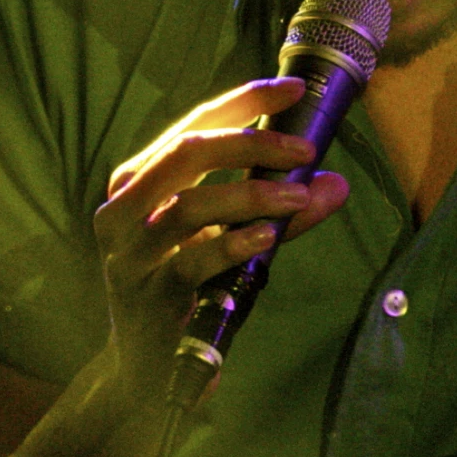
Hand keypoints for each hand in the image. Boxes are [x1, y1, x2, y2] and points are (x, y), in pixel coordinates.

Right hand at [92, 78, 348, 394]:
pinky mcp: (146, 292)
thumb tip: (333, 184)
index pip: (191, 125)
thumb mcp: (225, 240)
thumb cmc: (183, 290)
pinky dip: (234, 243)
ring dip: (252, 195)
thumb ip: (274, 211)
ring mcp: (129, 251)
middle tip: (305, 150)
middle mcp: (122, 208)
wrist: (142, 367)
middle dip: (252, 142)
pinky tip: (268, 236)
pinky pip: (192, 259)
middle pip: (186, 152)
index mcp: (137, 181)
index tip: (294, 89)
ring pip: (190, 205)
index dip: (243, 101)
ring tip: (299, 198)